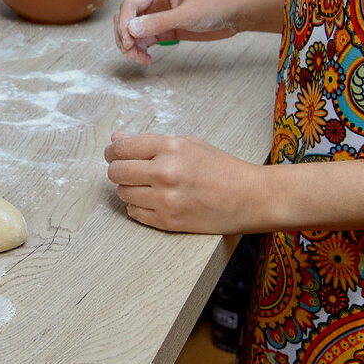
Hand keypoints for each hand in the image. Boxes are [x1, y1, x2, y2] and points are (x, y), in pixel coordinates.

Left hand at [104, 132, 263, 233]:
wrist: (251, 198)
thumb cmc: (222, 168)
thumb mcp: (189, 144)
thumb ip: (150, 142)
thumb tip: (116, 141)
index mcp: (170, 148)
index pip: (121, 148)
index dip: (112, 151)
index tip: (113, 154)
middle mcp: (165, 173)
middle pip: (115, 172)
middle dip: (118, 171)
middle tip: (129, 172)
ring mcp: (166, 199)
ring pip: (123, 194)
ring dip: (130, 190)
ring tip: (148, 187)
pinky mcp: (168, 221)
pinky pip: (134, 213)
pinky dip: (139, 208)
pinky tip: (154, 201)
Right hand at [114, 0, 240, 65]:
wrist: (237, 13)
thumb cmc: (217, 4)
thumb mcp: (188, 14)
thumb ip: (159, 22)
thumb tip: (131, 29)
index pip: (130, 5)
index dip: (124, 24)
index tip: (127, 42)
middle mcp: (154, 1)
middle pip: (127, 19)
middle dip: (125, 37)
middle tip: (131, 54)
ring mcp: (158, 15)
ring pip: (133, 32)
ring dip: (132, 47)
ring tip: (141, 60)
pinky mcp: (163, 28)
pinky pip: (144, 39)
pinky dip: (141, 50)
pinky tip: (147, 59)